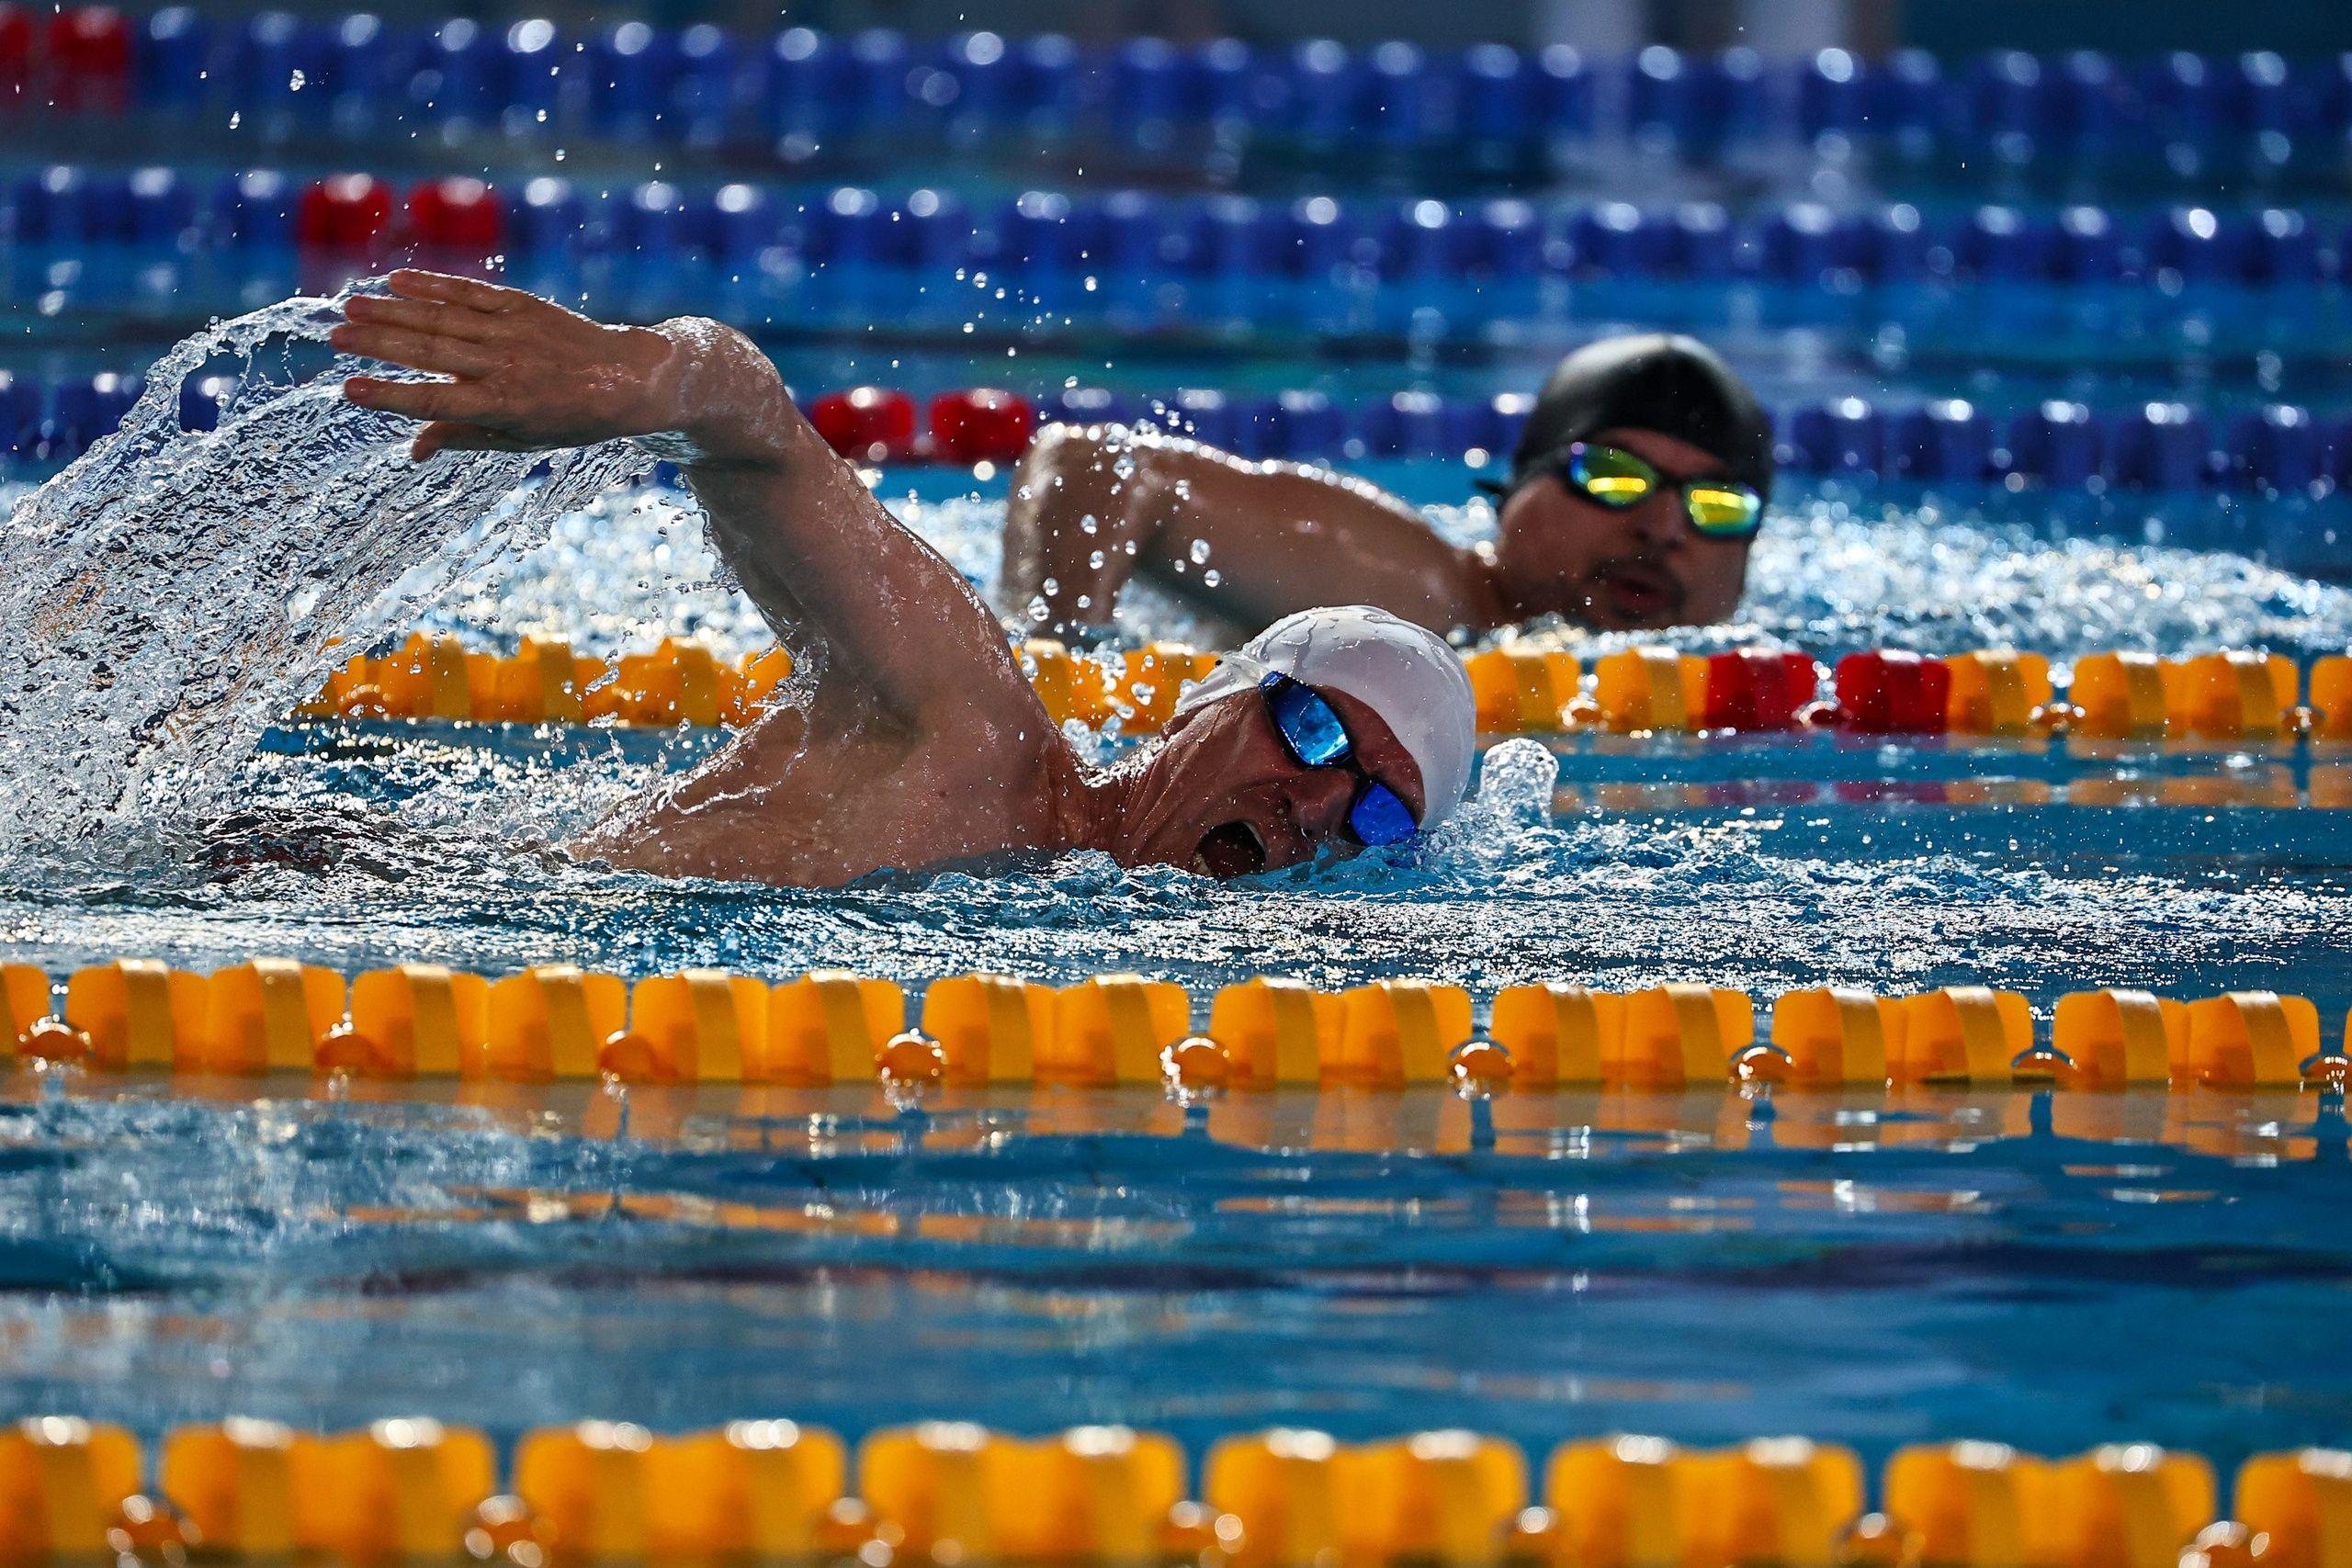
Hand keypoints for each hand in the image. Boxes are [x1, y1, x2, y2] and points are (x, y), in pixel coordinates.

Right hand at [333, 270, 680, 459]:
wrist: (631, 378)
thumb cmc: (571, 418)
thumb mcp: (523, 440)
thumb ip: (464, 438)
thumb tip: (411, 451)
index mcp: (506, 408)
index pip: (437, 403)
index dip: (391, 396)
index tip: (349, 390)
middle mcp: (507, 366)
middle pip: (431, 353)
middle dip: (379, 345)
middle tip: (333, 338)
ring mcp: (514, 331)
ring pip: (443, 319)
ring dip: (393, 312)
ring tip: (350, 308)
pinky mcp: (522, 304)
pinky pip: (471, 292)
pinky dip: (433, 285)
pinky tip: (397, 280)